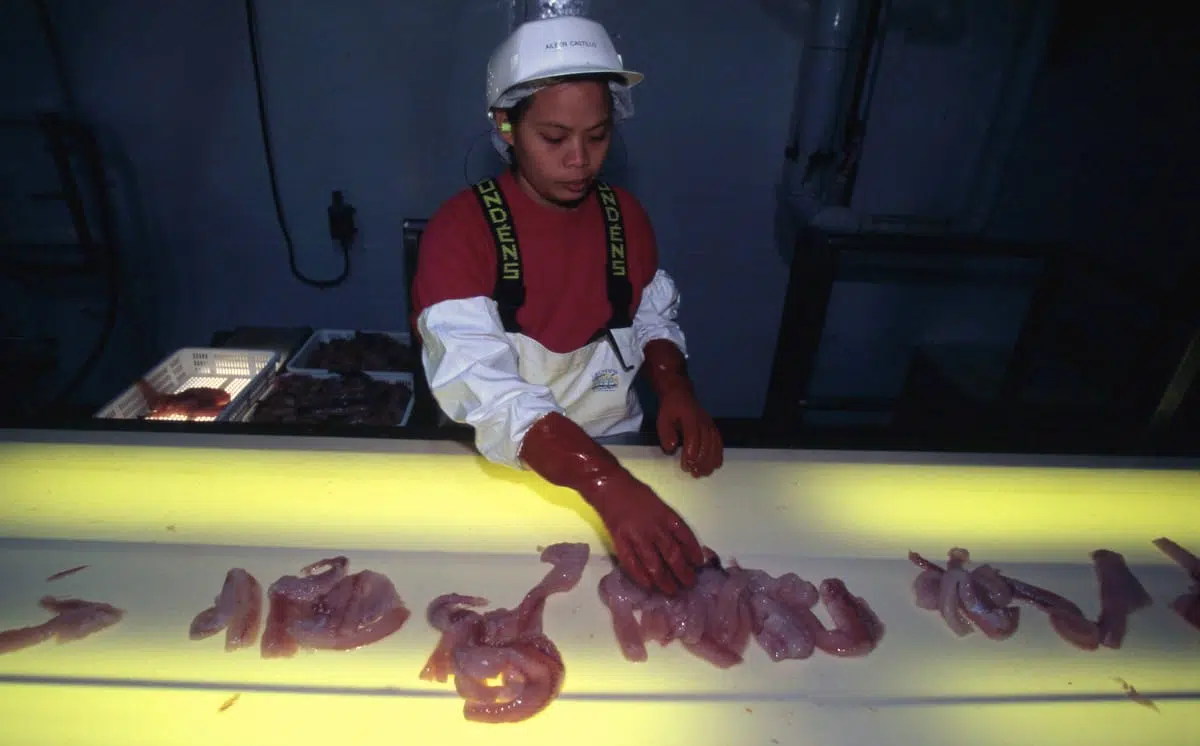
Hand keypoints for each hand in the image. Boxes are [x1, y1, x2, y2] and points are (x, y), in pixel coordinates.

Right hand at [588, 469, 705, 594]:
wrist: (610, 487)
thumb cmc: (637, 494)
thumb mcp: (660, 505)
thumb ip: (670, 524)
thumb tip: (681, 546)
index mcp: (667, 516)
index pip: (686, 537)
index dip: (694, 552)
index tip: (699, 565)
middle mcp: (655, 528)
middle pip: (672, 555)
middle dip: (683, 572)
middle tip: (689, 584)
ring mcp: (637, 536)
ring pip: (654, 564)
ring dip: (664, 580)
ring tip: (671, 591)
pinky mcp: (620, 542)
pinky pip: (632, 563)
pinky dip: (640, 577)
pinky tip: (648, 586)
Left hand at [643, 340, 723, 476]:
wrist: (680, 394)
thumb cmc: (670, 408)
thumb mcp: (662, 419)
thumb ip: (666, 434)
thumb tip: (671, 448)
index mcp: (690, 418)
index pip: (693, 437)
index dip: (691, 453)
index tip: (686, 466)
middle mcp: (703, 422)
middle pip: (706, 444)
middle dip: (701, 461)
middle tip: (694, 474)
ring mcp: (710, 425)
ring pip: (715, 445)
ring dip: (710, 461)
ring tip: (703, 473)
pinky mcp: (713, 428)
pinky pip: (719, 442)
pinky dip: (718, 455)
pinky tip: (715, 465)